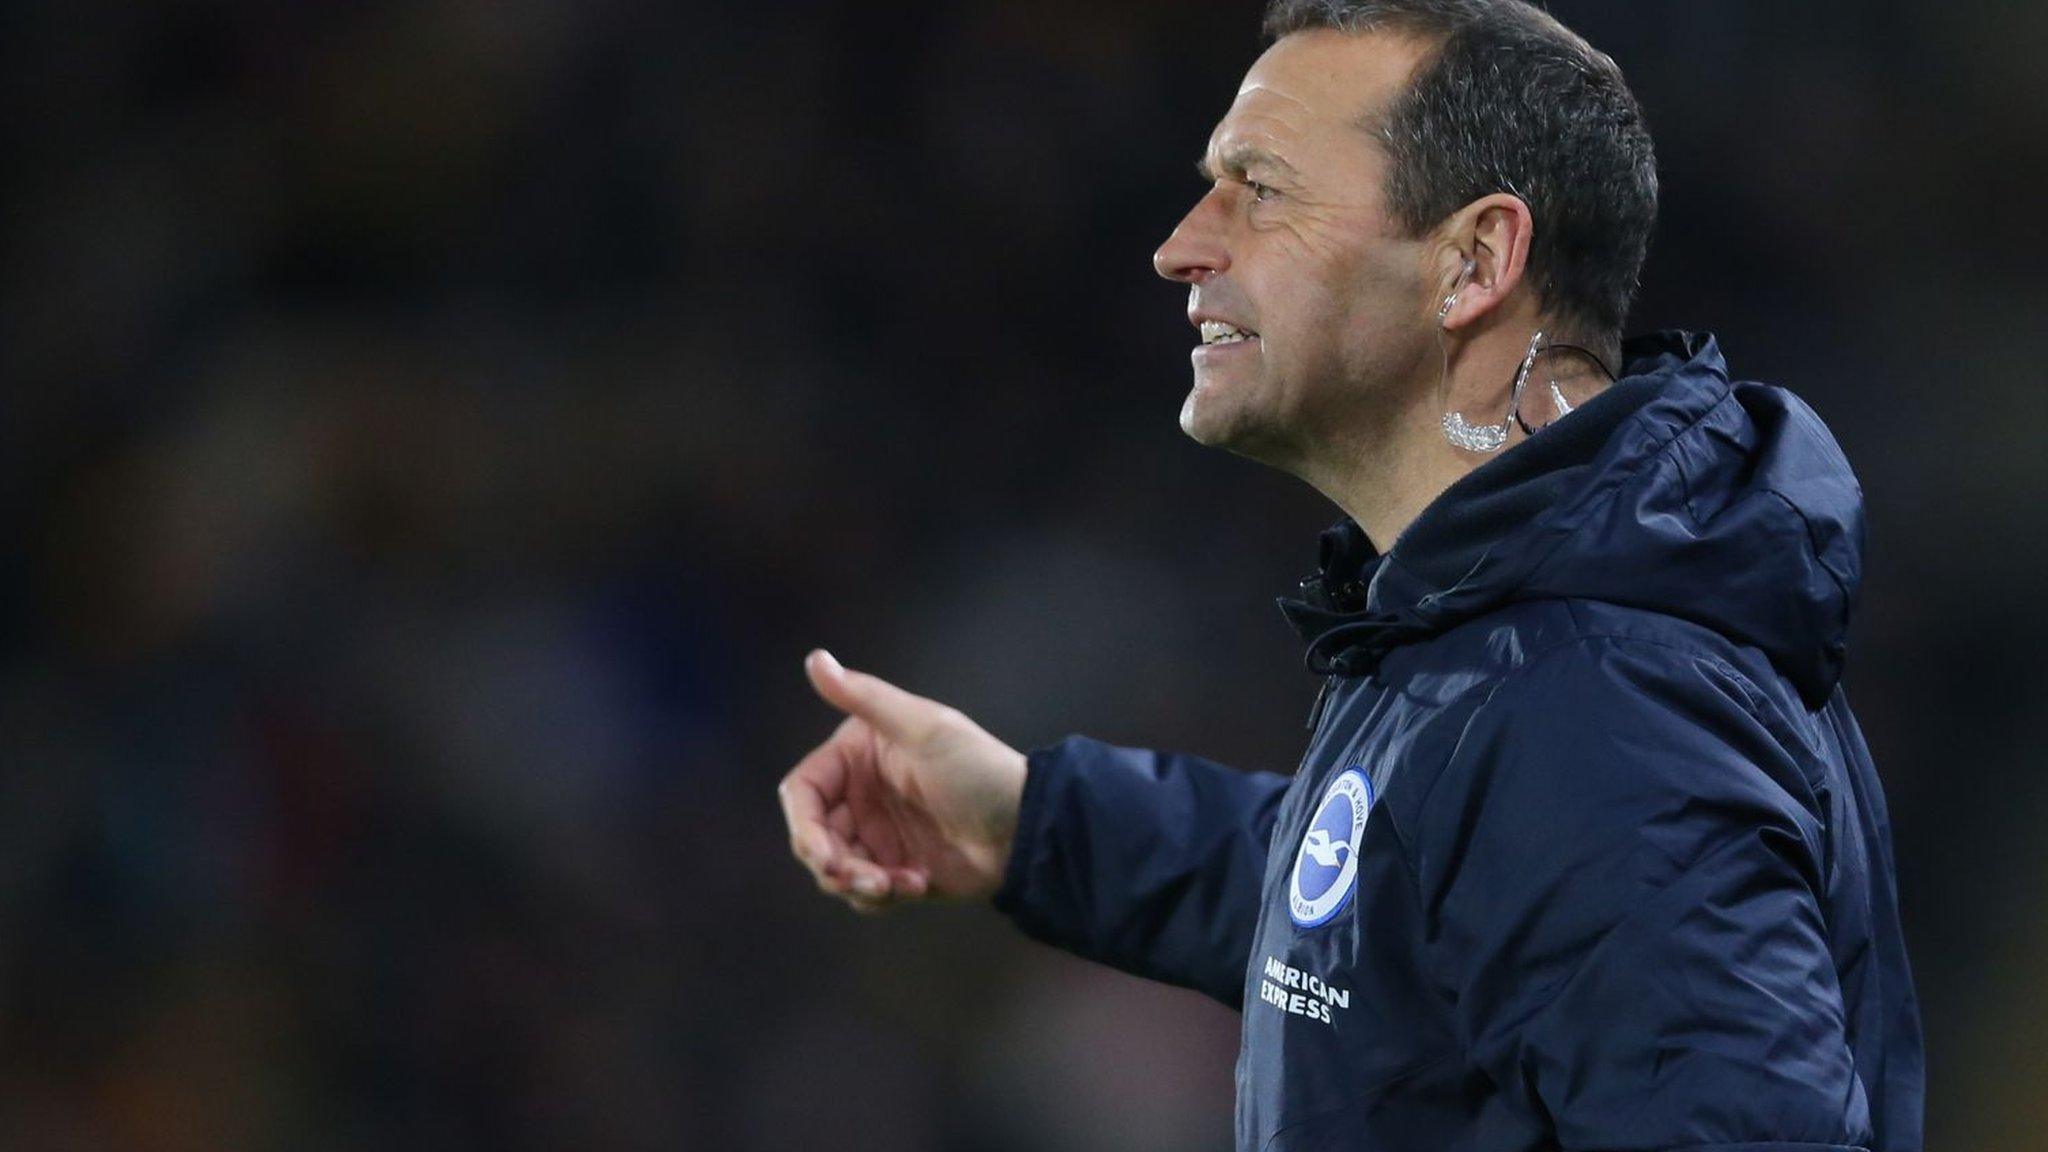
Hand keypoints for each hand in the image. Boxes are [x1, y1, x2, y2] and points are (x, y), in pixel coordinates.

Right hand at [778, 650, 1027, 912]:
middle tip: (869, 881)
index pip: (803, 792)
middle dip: (833, 865)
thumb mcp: (924, 728)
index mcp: (857, 756)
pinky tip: (919, 882)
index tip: (824, 855)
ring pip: (834, 870)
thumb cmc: (978, 769)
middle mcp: (859, 795)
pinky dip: (880, 895)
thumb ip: (866, 697)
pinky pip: (863, 893)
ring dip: (857, 884)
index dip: (804, 826)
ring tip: (898, 885)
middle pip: (812, 838)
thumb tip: (815, 659)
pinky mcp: (895, 869)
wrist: (1027, 827)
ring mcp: (877, 834)